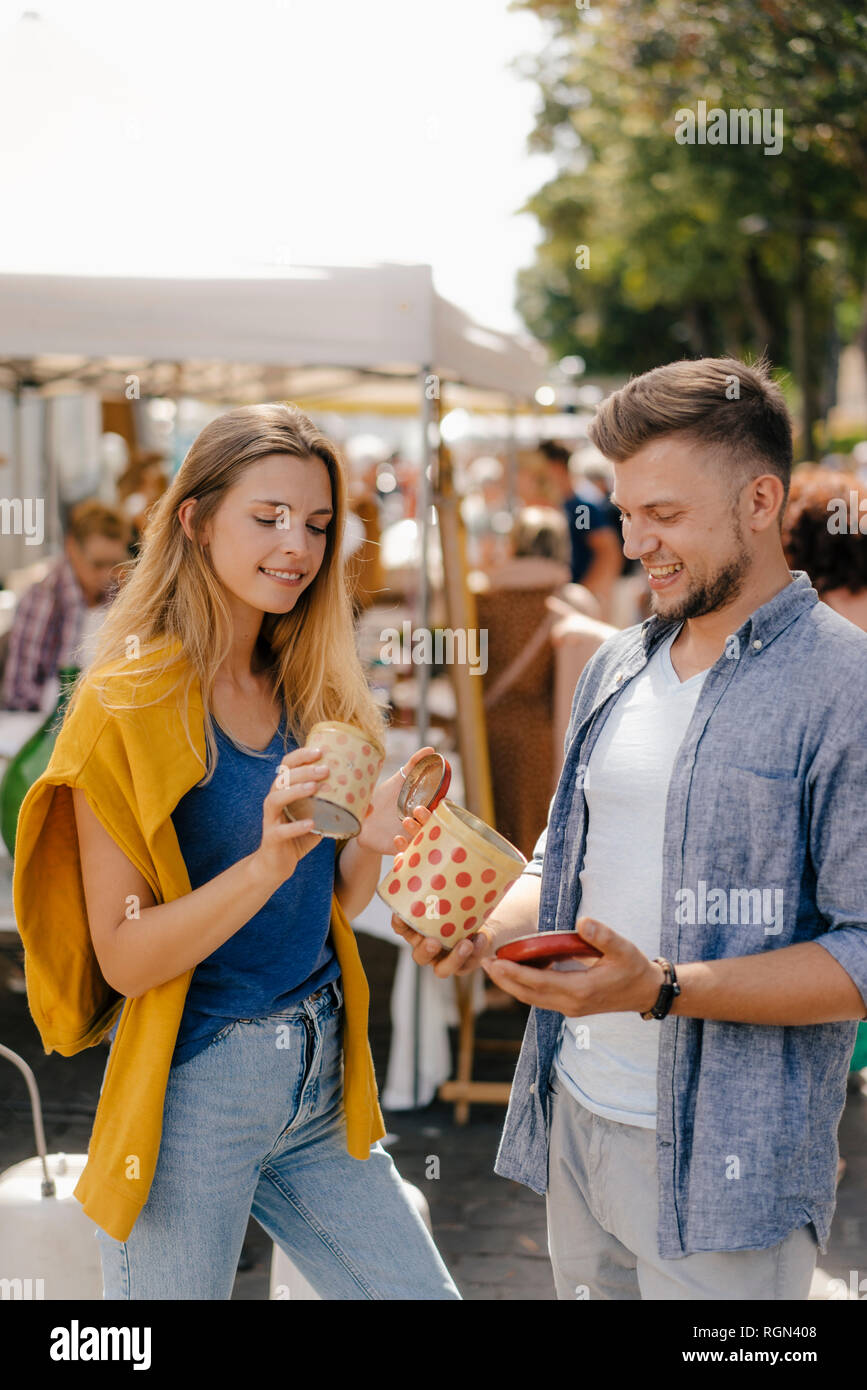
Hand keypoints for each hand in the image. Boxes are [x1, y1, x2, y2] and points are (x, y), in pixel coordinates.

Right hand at [251, 745, 328, 887]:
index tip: (321, 750)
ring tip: (314, 788)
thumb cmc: (299, 837)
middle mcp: (274, 801)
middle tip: (325, 770)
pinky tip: (310, 823)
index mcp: (285, 791)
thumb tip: (370, 805)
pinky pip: (280, 830)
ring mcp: (271, 819)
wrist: (277, 864)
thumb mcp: (321, 820)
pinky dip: (295, 826)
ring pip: (275, 799)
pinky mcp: (271, 838)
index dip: (301, 755)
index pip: (288, 766)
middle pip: (282, 778)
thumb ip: (339, 810)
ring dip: (295, 791)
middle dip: (303, 771)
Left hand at [355, 745, 436, 852]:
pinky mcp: (399, 849)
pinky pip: (406, 851)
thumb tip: (431, 749)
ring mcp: (411, 837)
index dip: (444, 806)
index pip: (441, 808)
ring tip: (405, 820)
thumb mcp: (397, 781)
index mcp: (423, 807)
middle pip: (433, 823)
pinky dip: (403, 846)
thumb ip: (413, 765)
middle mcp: (420, 823)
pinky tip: (395, 839)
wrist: (362, 821)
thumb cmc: (383, 799)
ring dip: (416, 829)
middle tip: (419, 809)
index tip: (442, 801)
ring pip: (421, 837)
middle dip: (428, 817)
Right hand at [388, 804, 496, 975]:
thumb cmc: (456, 885)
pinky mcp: (467, 960)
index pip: (401, 925)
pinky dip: (476, 955)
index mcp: (418, 920)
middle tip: (434, 938)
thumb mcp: (446, 865)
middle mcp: (428, 940)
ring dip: (452, 958)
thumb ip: (431, 842)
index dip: (400, 924)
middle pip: (418, 951)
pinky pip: (468, 964)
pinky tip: (481, 939)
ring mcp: (448, 954)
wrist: (484, 907)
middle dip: (424, 948)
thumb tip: (419, 811)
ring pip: (441, 968)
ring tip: (464, 942)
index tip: (404, 919)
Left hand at [480, 915, 664, 1015]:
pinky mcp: (569, 1005)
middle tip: (484, 963)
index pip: (539, 983)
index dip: (515, 973)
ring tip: (493, 966)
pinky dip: (524, 985)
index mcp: (580, 991)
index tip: (495, 962)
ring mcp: (569, 1007)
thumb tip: (583, 922)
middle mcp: (571, 1003)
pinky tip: (516, 970)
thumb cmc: (634, 968)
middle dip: (504, 980)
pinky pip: (540, 997)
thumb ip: (603, 936)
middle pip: (528, 995)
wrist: (646, 992)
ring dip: (511, 984)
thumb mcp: (624, 949)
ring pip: (531, 998)